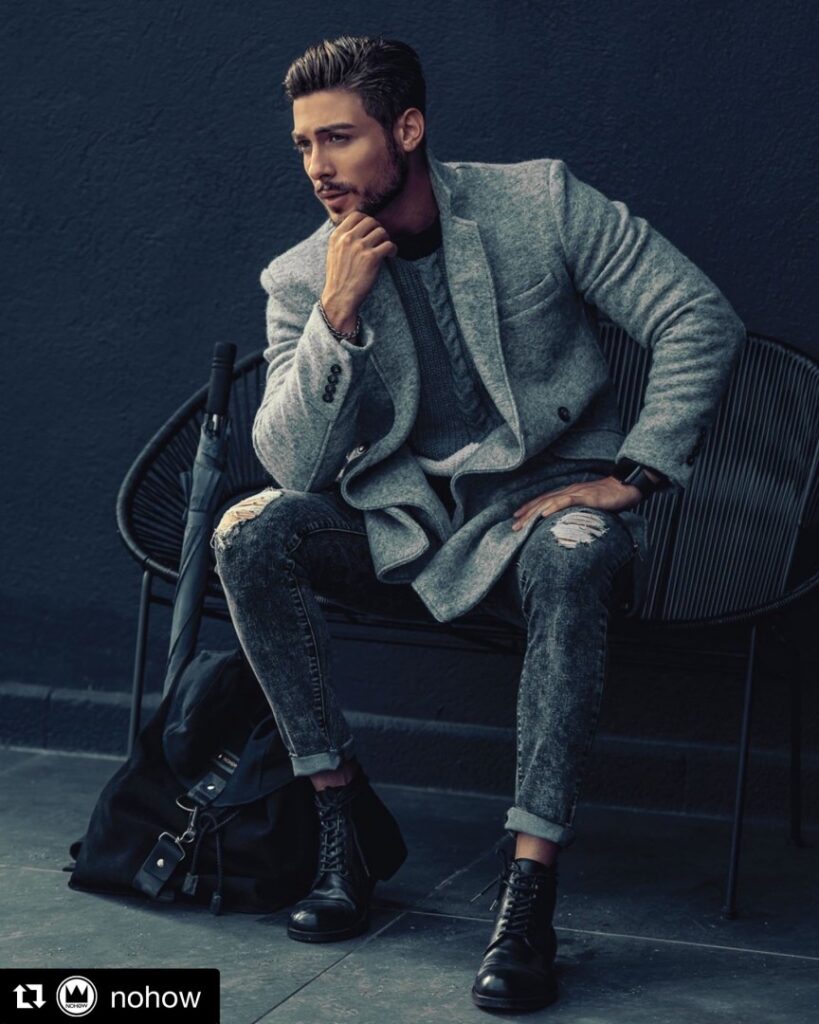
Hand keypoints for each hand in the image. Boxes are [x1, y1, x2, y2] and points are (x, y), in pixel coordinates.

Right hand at [321, 212, 397, 331]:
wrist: (339, 298)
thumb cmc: (338, 278)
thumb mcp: (333, 252)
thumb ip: (343, 238)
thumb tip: (359, 227)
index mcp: (337, 236)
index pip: (356, 215)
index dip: (367, 220)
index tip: (371, 230)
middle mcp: (348, 239)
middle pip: (371, 221)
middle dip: (378, 230)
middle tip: (380, 241)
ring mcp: (360, 247)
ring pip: (381, 231)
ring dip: (386, 240)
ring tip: (385, 250)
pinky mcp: (371, 258)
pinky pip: (389, 245)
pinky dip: (393, 249)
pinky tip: (391, 256)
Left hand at [511, 475, 642, 530]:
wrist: (626, 487)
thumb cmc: (610, 498)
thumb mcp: (590, 507)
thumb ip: (578, 512)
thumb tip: (569, 524)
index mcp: (569, 493)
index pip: (545, 500)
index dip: (529, 508)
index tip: (517, 517)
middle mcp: (569, 491)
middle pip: (543, 502)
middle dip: (527, 514)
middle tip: (514, 526)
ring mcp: (577, 493)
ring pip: (550, 501)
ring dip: (535, 512)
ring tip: (523, 522)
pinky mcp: (586, 496)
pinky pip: (567, 501)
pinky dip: (554, 506)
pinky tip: (545, 513)